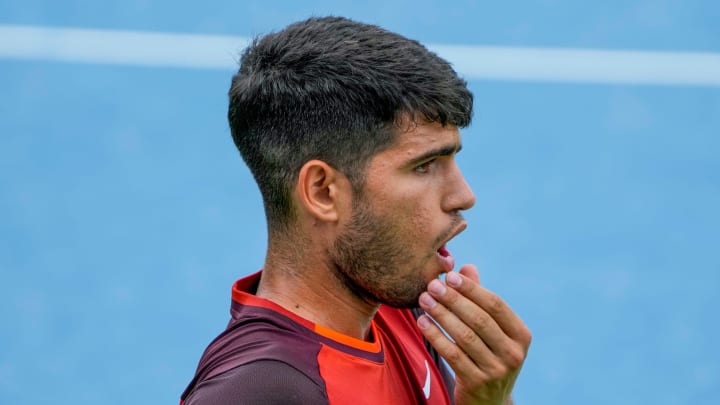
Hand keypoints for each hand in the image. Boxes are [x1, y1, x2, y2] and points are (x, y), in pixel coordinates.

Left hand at [417, 264, 530, 404]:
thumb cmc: (488, 356)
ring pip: (465, 336)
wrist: (489, 403)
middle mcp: (513, 353)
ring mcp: (497, 370)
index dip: (472, 289)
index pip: (496, 305)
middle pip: (480, 319)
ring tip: (424, 300)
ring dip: (442, 315)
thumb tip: (466, 266)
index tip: (450, 275)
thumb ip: (479, 300)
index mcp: (521, 335)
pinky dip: (436, 336)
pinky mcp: (477, 383)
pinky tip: (423, 322)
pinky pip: (452, 354)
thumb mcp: (491, 331)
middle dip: (453, 299)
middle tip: (432, 285)